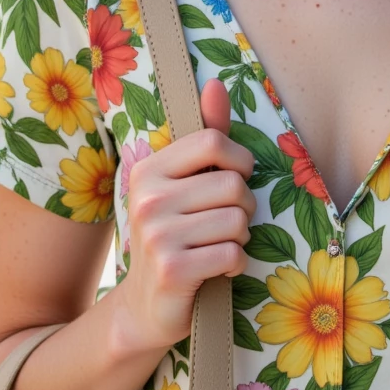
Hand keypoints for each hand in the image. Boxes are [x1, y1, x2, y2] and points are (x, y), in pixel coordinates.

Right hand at [117, 79, 255, 352]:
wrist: (145, 306)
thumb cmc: (175, 236)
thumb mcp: (185, 184)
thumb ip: (206, 137)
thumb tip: (216, 83)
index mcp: (149, 170)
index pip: (212, 142)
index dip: (238, 161)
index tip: (234, 179)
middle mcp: (147, 198)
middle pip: (233, 185)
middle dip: (243, 207)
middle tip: (225, 224)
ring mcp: (157, 235)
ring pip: (238, 221)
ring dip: (240, 238)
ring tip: (219, 245)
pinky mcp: (172, 269)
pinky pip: (232, 253)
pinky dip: (236, 263)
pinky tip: (218, 269)